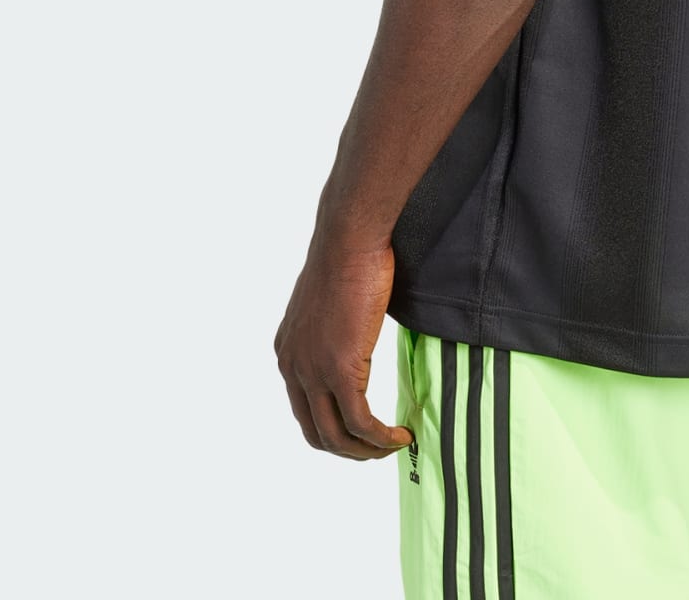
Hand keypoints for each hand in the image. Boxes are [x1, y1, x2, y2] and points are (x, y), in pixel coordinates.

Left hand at [273, 226, 413, 461]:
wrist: (350, 238)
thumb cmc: (349, 257)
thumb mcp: (331, 304)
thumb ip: (334, 331)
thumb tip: (354, 341)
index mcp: (288, 351)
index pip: (304, 410)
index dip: (334, 429)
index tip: (362, 432)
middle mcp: (292, 366)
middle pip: (316, 432)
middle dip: (348, 450)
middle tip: (378, 449)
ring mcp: (313, 370)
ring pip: (336, 436)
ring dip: (367, 450)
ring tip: (393, 444)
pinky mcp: (339, 369)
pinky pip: (360, 422)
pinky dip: (380, 437)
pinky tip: (400, 434)